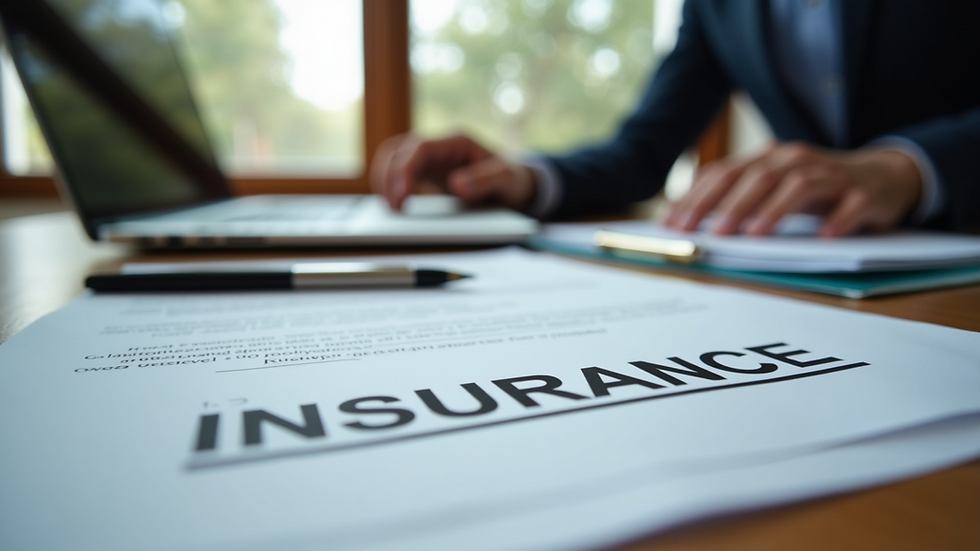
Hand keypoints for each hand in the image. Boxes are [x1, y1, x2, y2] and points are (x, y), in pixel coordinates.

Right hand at [370, 132, 536, 211]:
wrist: (515, 182)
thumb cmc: (512, 179)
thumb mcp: (507, 180)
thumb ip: (485, 180)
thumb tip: (457, 185)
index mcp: (457, 142)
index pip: (420, 148)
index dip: (405, 169)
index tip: (401, 195)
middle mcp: (439, 145)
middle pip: (399, 150)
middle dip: (389, 177)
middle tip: (393, 208)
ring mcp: (431, 157)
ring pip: (393, 158)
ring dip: (384, 179)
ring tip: (390, 207)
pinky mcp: (426, 170)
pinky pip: (399, 171)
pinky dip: (391, 185)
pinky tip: (395, 205)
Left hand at [664, 142, 923, 236]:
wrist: (883, 177)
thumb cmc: (817, 188)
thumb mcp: (775, 188)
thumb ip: (737, 199)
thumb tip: (686, 223)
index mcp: (768, 159)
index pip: (724, 173)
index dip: (697, 198)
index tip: (674, 225)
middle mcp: (796, 161)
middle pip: (757, 177)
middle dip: (730, 205)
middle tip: (712, 233)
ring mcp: (831, 175)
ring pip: (799, 185)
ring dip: (775, 210)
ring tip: (755, 234)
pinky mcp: (864, 193)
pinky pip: (851, 204)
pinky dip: (838, 220)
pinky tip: (824, 237)